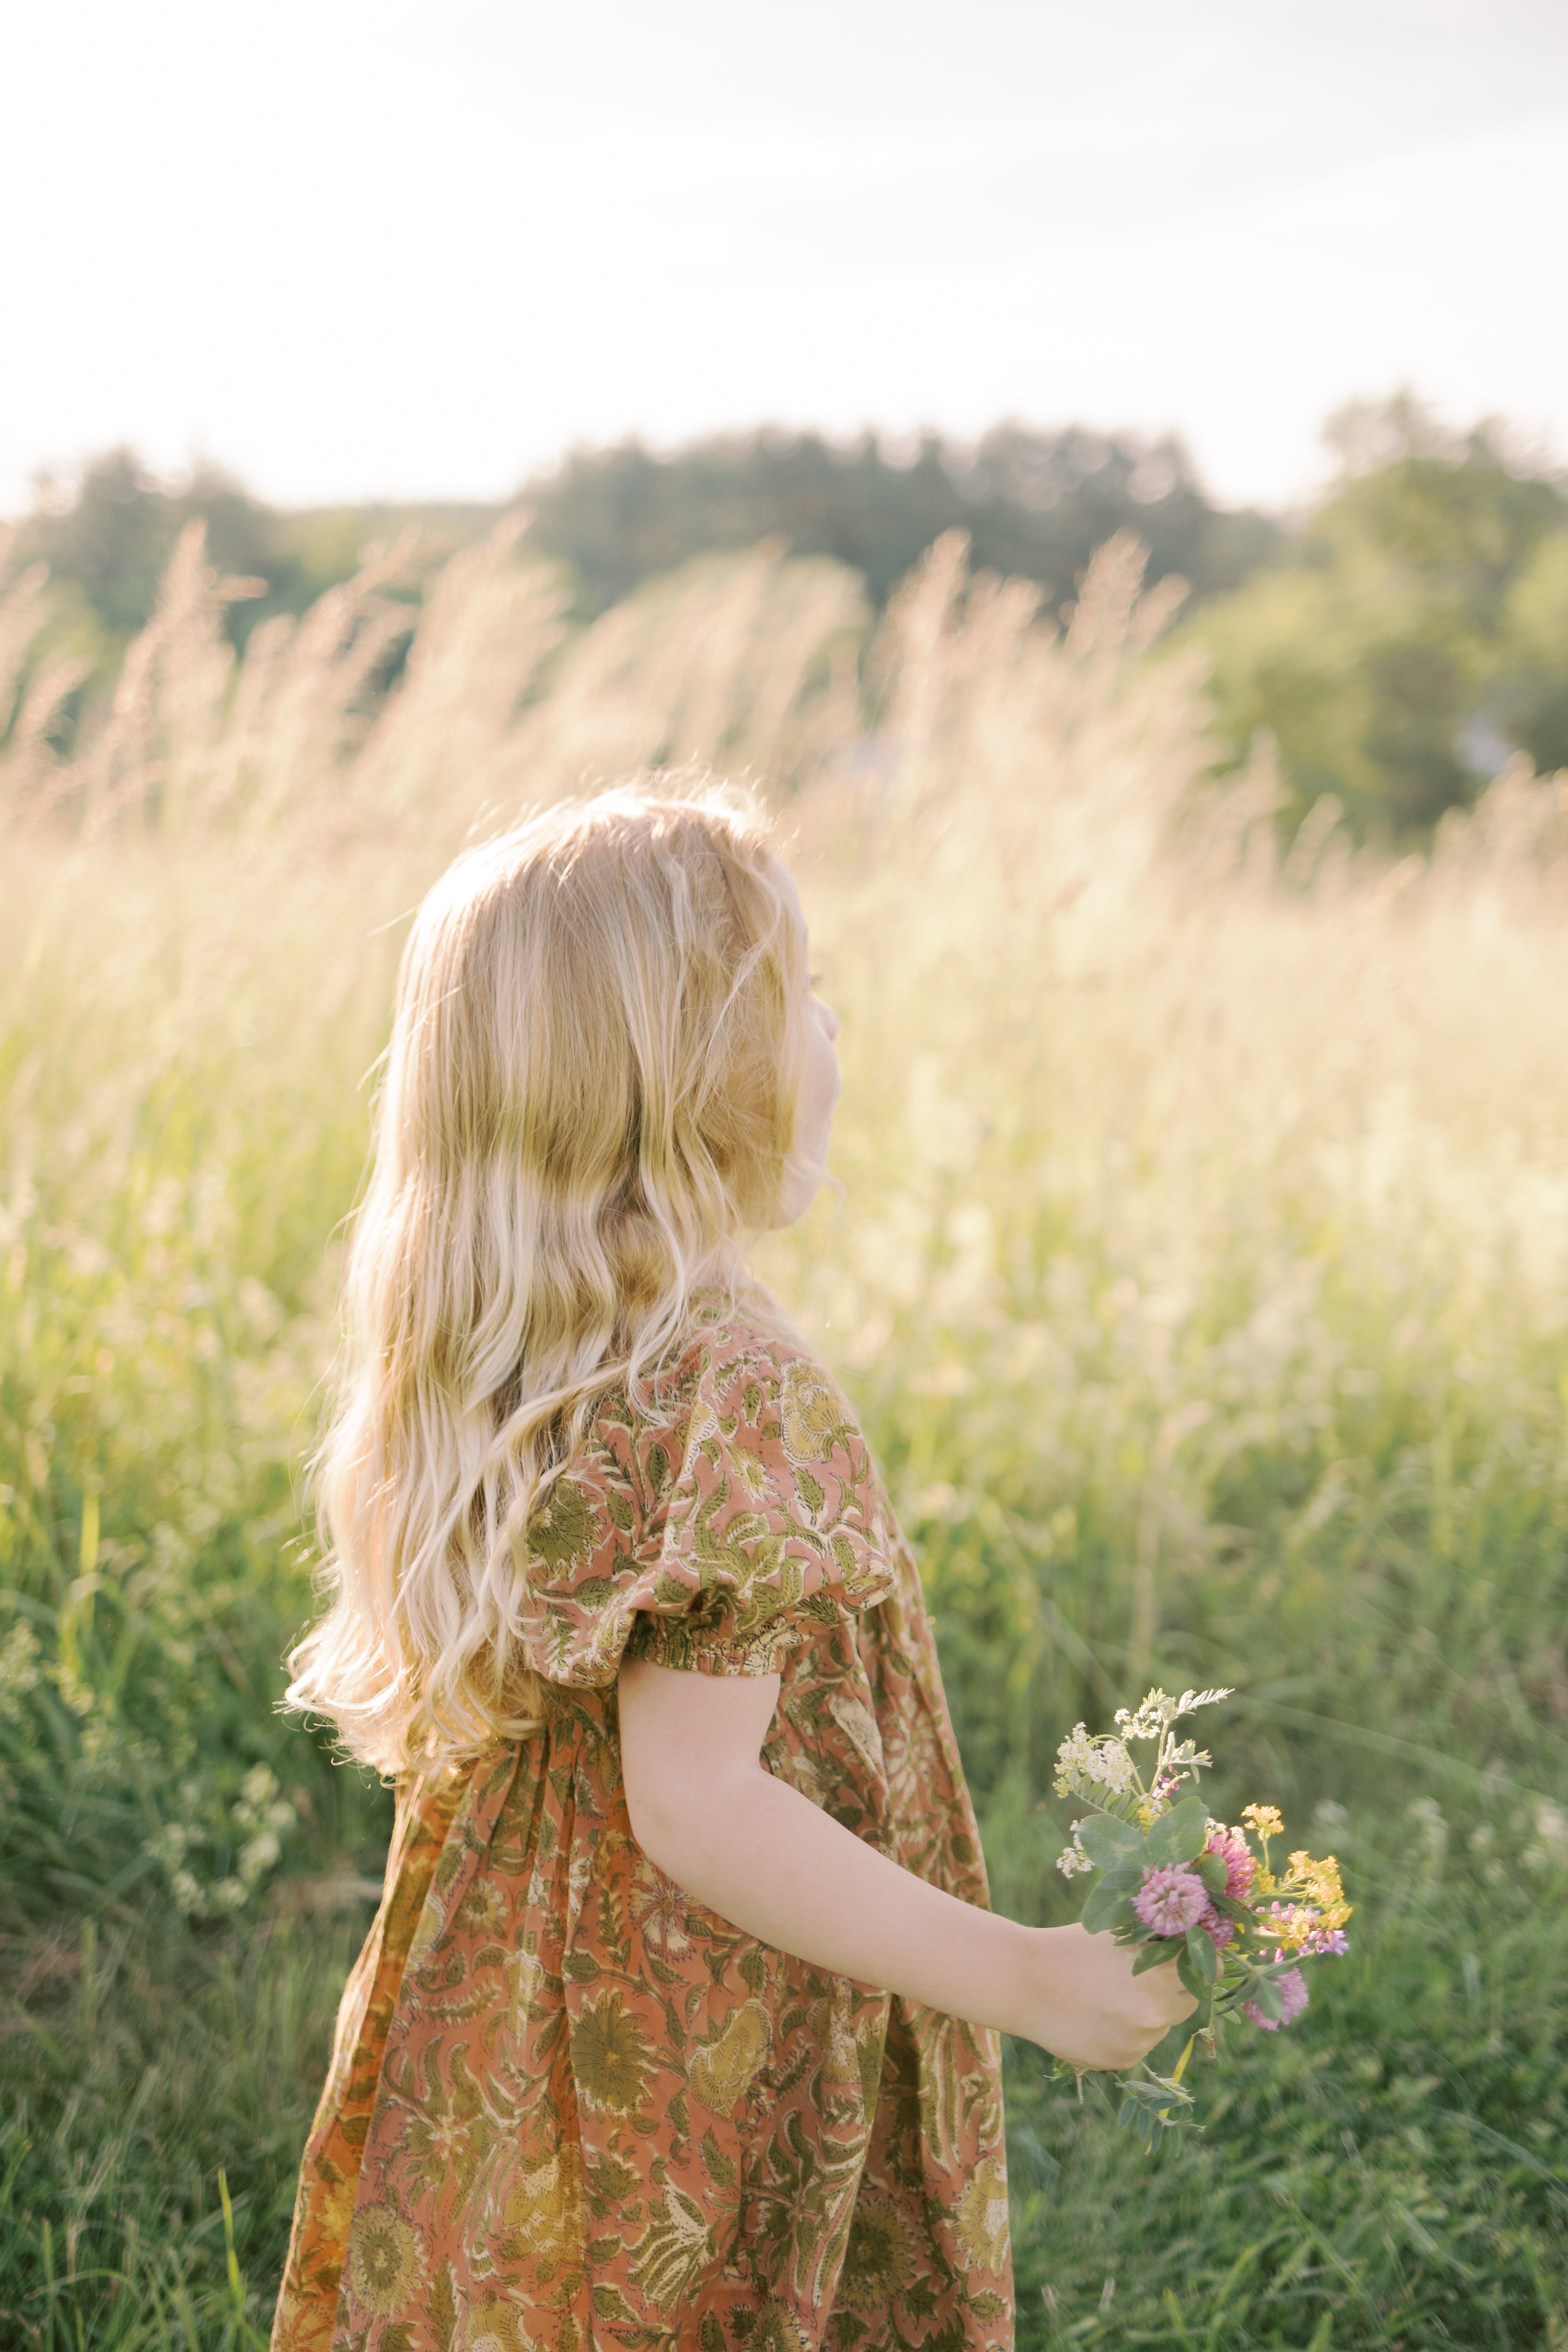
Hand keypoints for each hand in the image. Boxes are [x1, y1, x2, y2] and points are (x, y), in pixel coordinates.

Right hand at [1023, 1923, 1197, 2069]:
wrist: (1024, 1983)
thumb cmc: (1072, 1948)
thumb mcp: (1121, 1936)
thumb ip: (1159, 1945)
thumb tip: (1197, 1945)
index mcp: (1159, 1975)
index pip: (1206, 1969)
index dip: (1201, 1960)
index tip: (1195, 1955)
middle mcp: (1155, 2014)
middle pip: (1189, 2000)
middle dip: (1176, 1986)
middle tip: (1150, 1972)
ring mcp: (1139, 2042)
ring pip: (1162, 2024)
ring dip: (1150, 2010)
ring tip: (1111, 1994)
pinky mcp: (1121, 2061)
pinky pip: (1139, 2043)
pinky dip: (1127, 2031)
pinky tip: (1098, 2014)